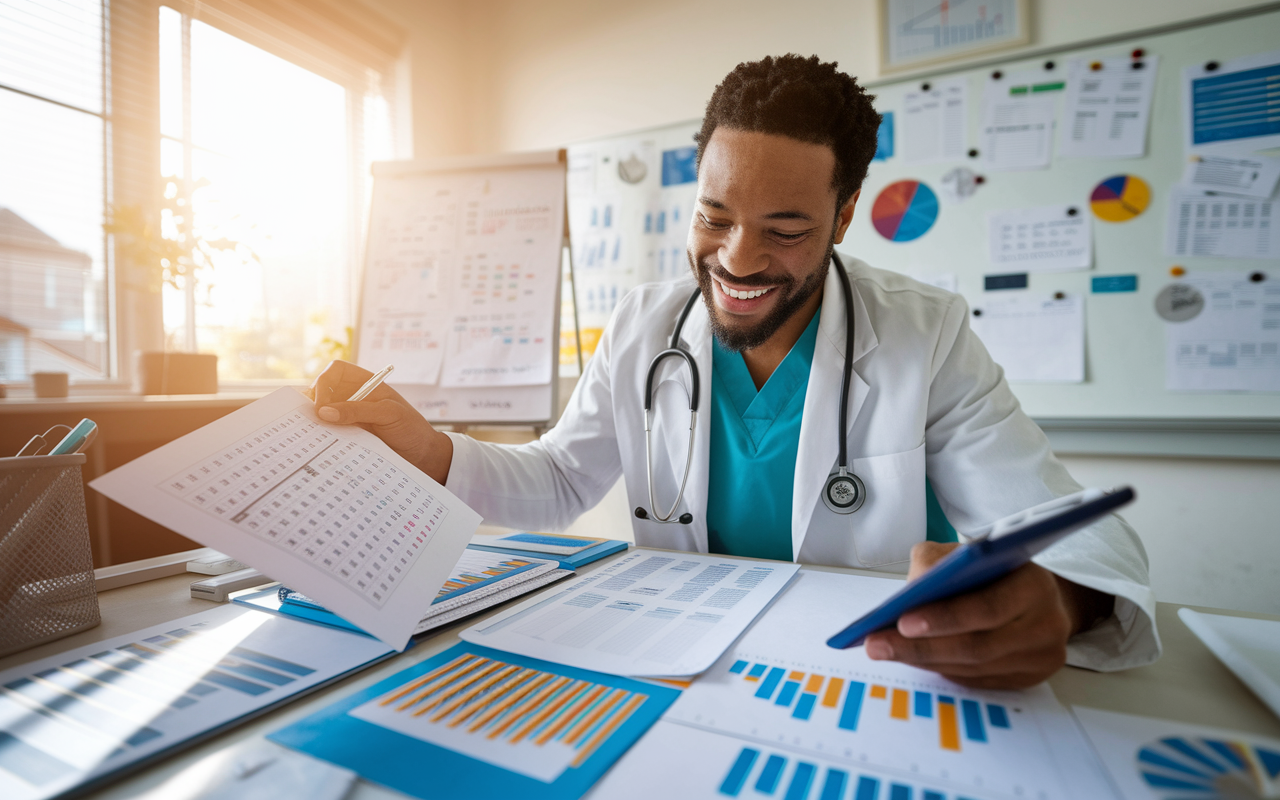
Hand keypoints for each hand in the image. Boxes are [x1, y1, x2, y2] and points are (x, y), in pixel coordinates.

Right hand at [306, 360, 453, 484]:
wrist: (422, 456)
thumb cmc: (411, 428)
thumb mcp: (390, 414)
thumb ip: (359, 410)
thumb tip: (324, 412)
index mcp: (365, 383)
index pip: (335, 371)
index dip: (324, 382)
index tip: (322, 405)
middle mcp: (353, 396)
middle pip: (321, 390)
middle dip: (312, 403)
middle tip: (313, 423)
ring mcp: (348, 416)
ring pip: (320, 412)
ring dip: (314, 422)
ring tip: (314, 436)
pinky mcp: (346, 435)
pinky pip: (327, 432)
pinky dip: (321, 436)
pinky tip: (322, 445)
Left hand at [863, 542, 1113, 688]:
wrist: (1040, 594)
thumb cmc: (996, 570)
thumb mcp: (968, 551)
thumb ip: (938, 562)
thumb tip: (910, 592)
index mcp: (1034, 583)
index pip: (988, 607)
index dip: (945, 618)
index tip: (902, 621)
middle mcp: (1046, 624)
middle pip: (977, 646)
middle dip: (921, 647)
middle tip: (879, 645)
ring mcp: (1041, 656)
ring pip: (974, 668)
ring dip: (925, 661)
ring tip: (886, 651)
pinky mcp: (1030, 678)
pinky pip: (978, 681)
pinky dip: (942, 670)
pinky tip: (914, 659)